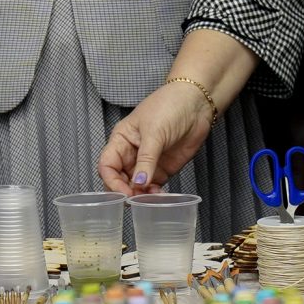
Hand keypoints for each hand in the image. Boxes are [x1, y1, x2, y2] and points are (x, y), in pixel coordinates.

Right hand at [99, 80, 214, 192]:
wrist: (196, 103)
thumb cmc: (170, 106)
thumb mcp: (154, 132)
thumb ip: (146, 160)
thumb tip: (138, 183)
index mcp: (121, 140)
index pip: (107, 165)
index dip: (111, 181)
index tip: (122, 192)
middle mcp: (131, 153)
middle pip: (119, 179)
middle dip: (124, 191)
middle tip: (135, 200)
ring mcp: (147, 163)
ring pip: (136, 186)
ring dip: (140, 196)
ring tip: (149, 200)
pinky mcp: (163, 169)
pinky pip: (153, 187)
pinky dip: (153, 195)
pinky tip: (158, 197)